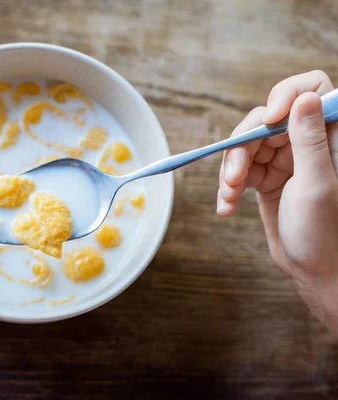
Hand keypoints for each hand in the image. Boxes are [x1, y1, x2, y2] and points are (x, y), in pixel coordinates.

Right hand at [217, 70, 337, 329]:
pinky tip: (227, 206)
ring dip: (231, 171)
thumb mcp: (316, 185)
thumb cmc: (324, 232)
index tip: (269, 118)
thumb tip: (303, 98)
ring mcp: (284, 158)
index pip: (312, 89)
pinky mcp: (265, 176)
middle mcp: (307, 141)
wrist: (313, 270)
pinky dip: (228, 186)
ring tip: (229, 197)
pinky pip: (238, 168)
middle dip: (243, 148)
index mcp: (332, 136)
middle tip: (236, 178)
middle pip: (265, 119)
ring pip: (246, 144)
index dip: (287, 94)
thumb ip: (310, 140)